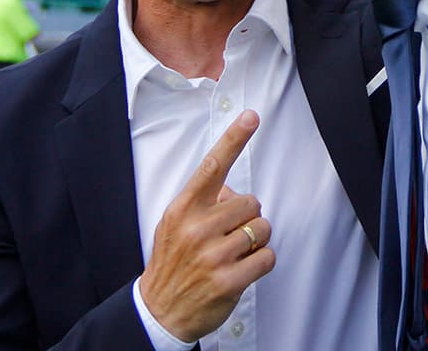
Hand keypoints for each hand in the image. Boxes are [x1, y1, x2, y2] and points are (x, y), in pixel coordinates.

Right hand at [139, 110, 273, 341]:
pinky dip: (262, 262)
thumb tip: (232, 191)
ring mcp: (212, 255)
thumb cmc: (173, 263)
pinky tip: (243, 270)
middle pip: (251, 202)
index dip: (233, 139)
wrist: (160, 311)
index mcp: (183, 209)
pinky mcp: (228, 280)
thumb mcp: (175, 225)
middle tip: (230, 235)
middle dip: (248, 217)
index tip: (250, 116)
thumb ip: (202, 204)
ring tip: (234, 254)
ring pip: (262, 228)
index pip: (212, 166)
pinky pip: (267, 257)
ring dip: (257, 241)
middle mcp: (196, 228)